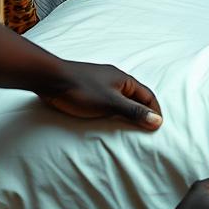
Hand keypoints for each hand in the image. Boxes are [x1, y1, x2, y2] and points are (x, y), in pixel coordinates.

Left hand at [38, 60, 162, 129]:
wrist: (50, 78)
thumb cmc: (81, 90)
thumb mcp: (110, 104)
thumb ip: (133, 112)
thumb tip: (158, 121)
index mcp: (125, 80)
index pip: (148, 96)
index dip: (155, 111)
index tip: (158, 126)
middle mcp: (116, 79)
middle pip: (136, 96)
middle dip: (142, 111)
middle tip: (145, 129)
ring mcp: (101, 82)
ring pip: (121, 98)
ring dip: (127, 110)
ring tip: (128, 126)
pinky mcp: (88, 87)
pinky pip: (108, 99)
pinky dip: (113, 109)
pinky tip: (106, 117)